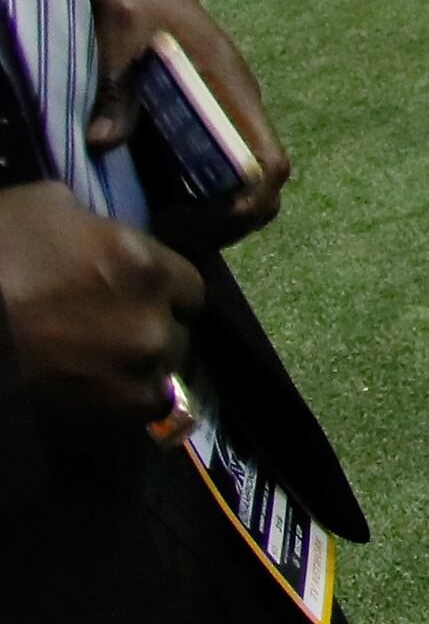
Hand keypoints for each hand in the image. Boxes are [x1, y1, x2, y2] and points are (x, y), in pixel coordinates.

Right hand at [0, 181, 199, 425]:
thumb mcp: (46, 205)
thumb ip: (96, 224)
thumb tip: (106, 235)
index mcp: (146, 265)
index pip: (187, 285)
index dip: (161, 291)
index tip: (134, 296)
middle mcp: (153, 321)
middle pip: (176, 331)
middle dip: (149, 329)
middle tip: (109, 331)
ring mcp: (134, 374)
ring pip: (160, 373)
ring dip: (138, 369)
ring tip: (97, 366)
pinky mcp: (109, 417)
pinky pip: (140, 413)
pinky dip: (121, 405)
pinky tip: (93, 395)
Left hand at [80, 0, 288, 243]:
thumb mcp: (117, 25)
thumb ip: (115, 80)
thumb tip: (105, 140)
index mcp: (230, 85)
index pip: (269, 163)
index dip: (241, 205)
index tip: (186, 219)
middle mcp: (240, 104)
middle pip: (264, 185)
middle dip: (226, 222)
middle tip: (167, 234)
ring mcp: (226, 110)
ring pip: (242, 181)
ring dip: (211, 213)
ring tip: (158, 223)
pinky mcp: (207, 113)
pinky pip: (218, 168)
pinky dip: (197, 197)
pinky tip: (153, 199)